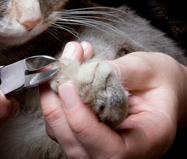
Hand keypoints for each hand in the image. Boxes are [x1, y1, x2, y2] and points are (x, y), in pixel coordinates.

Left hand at [40, 42, 186, 157]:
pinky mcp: (85, 132)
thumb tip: (84, 73)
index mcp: (147, 140)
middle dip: (57, 108)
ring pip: (63, 135)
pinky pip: (61, 123)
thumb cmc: (162, 80)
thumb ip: (119, 71)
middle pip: (78, 146)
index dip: (83, 122)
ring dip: (52, 99)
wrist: (162, 86)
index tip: (67, 87)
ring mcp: (100, 144)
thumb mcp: (149, 70)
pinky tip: (64, 72)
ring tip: (60, 65)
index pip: (111, 150)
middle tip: (55, 71)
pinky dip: (54, 97)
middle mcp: (122, 151)